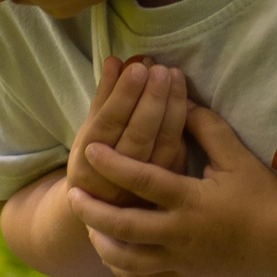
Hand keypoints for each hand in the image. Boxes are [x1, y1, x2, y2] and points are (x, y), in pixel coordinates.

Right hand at [67, 57, 190, 210]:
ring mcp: (144, 191)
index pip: (108, 124)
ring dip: (172, 109)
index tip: (137, 67)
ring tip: (175, 76)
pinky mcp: (167, 193)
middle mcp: (114, 181)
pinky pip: (178, 156)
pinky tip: (188, 102)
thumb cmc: (95, 164)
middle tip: (161, 69)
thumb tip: (114, 62)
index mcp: (88, 164)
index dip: (124, 96)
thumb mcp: (89, 135)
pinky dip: (183, 128)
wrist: (105, 215)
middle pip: (138, 136)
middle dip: (152, 100)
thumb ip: (103, 99)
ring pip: (163, 146)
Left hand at [68, 103, 276, 276]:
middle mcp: (180, 232)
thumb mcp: (237, 156)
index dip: (112, 164)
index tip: (89, 150)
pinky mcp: (186, 276)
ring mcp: (181, 259)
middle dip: (92, 210)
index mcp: (190, 199)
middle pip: (123, 225)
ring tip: (87, 227)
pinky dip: (123, 270)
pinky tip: (112, 256)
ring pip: (127, 259)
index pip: (142, 179)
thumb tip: (180, 100)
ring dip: (102, 243)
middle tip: (72, 195)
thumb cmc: (263, 195)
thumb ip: (206, 127)